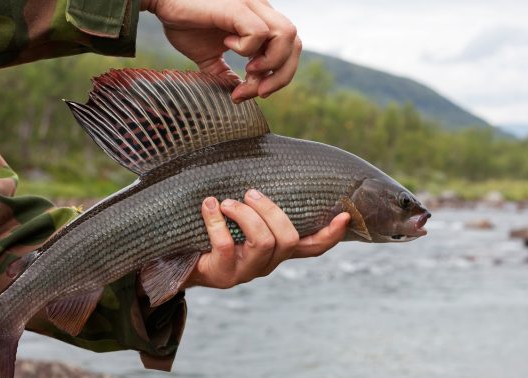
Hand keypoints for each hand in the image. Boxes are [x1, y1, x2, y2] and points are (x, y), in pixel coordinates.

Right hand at [140, 0, 301, 102]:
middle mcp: (261, 9)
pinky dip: (248, 48)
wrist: (160, 0)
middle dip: (281, 75)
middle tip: (257, 91)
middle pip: (296, 44)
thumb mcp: (208, 55)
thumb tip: (235, 92)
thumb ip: (224, 72)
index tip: (252, 92)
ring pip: (287, 36)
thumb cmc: (183, 21)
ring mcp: (251, 5)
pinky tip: (227, 46)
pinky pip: (259, 32)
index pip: (290, 49)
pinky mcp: (236, 6)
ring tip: (249, 70)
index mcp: (260, 20)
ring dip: (271, 63)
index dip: (278, 76)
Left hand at [183, 189, 349, 288]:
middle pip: (287, 238)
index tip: (344, 214)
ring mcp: (247, 272)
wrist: (182, 259)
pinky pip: (225, 245)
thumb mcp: (241, 218)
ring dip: (245, 215)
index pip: (313, 247)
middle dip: (270, 210)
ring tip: (226, 201)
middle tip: (250, 193)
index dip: (331, 234)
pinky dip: (216, 221)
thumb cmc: (215, 229)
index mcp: (278, 250)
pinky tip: (208, 205)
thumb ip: (258, 202)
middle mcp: (268, 263)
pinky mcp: (224, 275)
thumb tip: (266, 150)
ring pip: (263, 242)